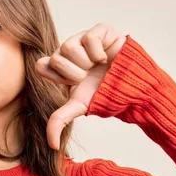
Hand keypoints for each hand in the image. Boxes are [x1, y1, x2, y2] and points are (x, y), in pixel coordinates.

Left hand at [35, 23, 126, 149]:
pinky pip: (88, 38)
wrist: (133, 87)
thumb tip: (51, 145)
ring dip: (86, 62)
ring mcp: (83, 38)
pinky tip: (107, 56)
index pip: (42, 65)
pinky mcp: (100, 30)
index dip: (57, 76)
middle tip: (88, 75)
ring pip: (68, 46)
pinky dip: (99, 52)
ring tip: (98, 66)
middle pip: (56, 57)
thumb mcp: (80, 106)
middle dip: (74, 73)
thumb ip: (60, 120)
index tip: (73, 83)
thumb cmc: (105, 93)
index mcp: (60, 66)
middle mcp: (69, 50)